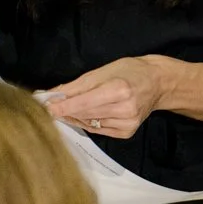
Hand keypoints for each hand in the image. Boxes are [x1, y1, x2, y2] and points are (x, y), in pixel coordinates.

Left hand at [42, 56, 171, 141]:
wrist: (158, 82)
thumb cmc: (129, 71)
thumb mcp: (101, 72)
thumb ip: (75, 86)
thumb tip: (50, 96)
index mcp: (118, 90)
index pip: (82, 103)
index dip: (61, 107)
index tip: (44, 108)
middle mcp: (124, 109)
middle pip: (83, 114)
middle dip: (65, 110)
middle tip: (52, 106)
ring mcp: (127, 123)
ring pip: (89, 124)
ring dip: (76, 117)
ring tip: (73, 108)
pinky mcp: (127, 132)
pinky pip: (98, 130)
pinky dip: (89, 123)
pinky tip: (91, 114)